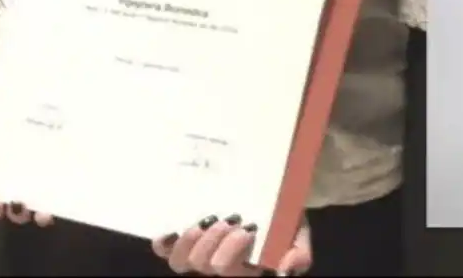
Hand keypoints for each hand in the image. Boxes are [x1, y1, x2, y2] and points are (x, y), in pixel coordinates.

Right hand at [0, 129, 53, 225]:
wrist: (18, 95)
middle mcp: (17, 185)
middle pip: (15, 210)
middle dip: (15, 212)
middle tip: (16, 201)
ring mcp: (39, 181)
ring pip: (39, 208)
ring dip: (40, 215)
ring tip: (42, 213)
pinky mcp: (58, 173)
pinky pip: (61, 193)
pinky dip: (61, 200)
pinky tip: (62, 197)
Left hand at [153, 216, 311, 275]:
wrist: (267, 192)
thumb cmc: (281, 215)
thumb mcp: (297, 232)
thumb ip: (299, 253)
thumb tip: (285, 269)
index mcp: (244, 267)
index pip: (228, 271)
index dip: (232, 252)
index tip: (247, 228)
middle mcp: (218, 263)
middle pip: (204, 265)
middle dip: (216, 241)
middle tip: (229, 219)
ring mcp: (197, 252)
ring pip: (181, 261)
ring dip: (191, 240)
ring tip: (205, 221)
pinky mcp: (180, 238)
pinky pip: (163, 249)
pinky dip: (163, 241)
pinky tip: (169, 229)